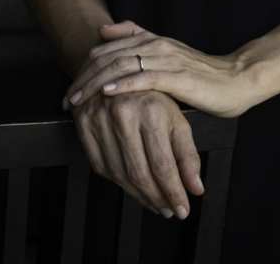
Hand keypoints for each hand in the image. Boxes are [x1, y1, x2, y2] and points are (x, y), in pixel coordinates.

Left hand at [64, 20, 258, 118]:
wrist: (237, 80)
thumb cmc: (201, 74)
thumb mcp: (167, 55)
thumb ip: (139, 39)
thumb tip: (105, 30)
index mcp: (152, 40)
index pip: (106, 49)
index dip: (84, 68)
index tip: (70, 88)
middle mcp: (157, 45)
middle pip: (109, 57)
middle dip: (84, 78)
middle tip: (66, 99)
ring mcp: (168, 59)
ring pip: (122, 66)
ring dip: (96, 84)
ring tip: (79, 98)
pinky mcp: (179, 77)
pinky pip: (146, 78)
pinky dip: (124, 85)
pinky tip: (108, 94)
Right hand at [70, 89, 204, 221]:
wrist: (121, 68)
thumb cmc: (155, 96)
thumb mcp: (177, 118)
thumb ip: (188, 154)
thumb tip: (196, 189)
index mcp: (151, 110)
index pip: (163, 164)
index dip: (173, 192)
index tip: (183, 210)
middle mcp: (123, 114)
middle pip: (139, 172)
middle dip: (156, 198)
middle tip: (169, 211)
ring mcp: (99, 118)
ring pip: (118, 173)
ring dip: (138, 195)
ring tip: (155, 202)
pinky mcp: (83, 123)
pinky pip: (100, 166)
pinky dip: (118, 182)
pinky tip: (133, 188)